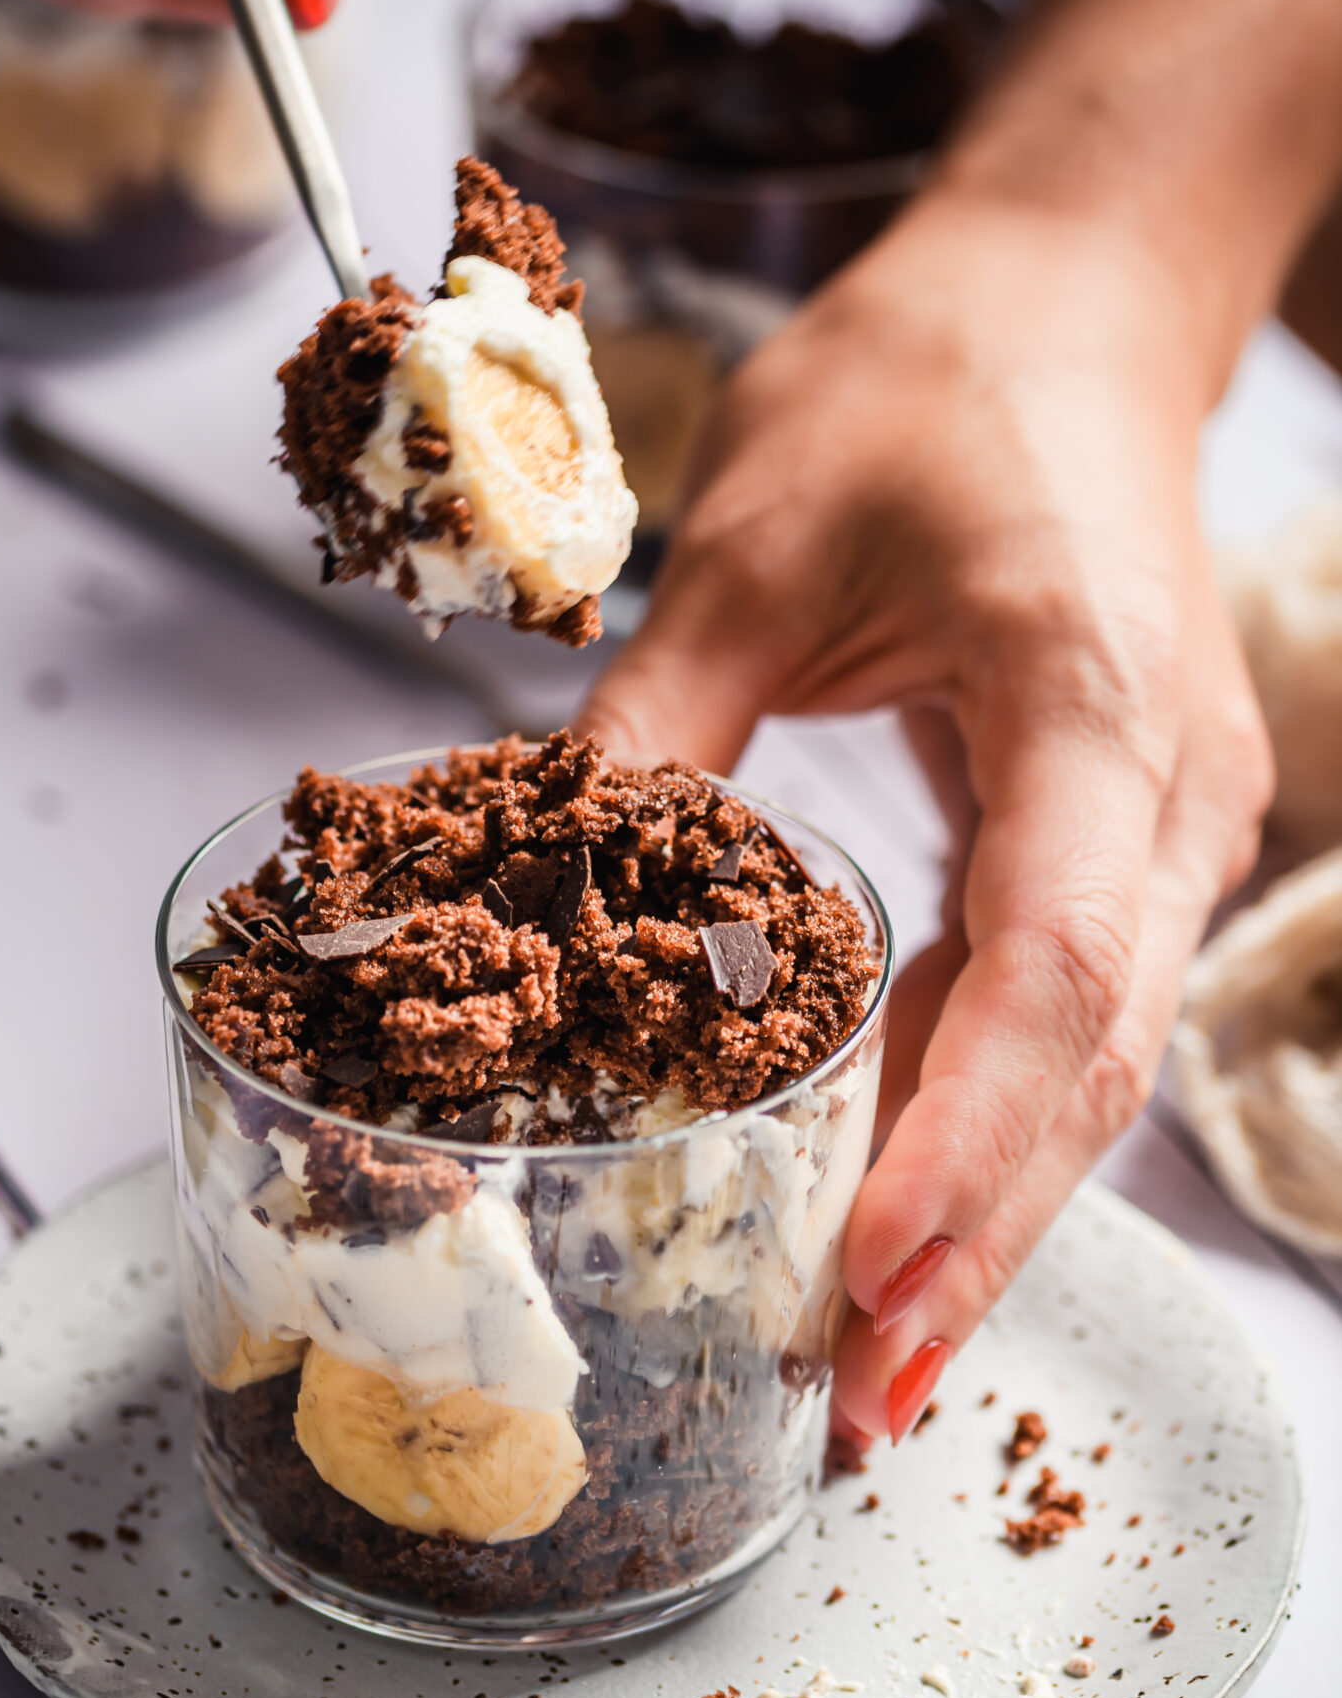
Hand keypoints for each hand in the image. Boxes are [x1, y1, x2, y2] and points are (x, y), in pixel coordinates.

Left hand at [575, 188, 1272, 1440]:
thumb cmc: (932, 384)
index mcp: (1091, 699)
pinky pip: (1054, 1011)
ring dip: (980, 1213)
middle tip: (853, 1396)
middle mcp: (1163, 793)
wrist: (1067, 302)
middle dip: (973, 1241)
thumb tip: (534, 910)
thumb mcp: (759, 544)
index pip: (1052, 962)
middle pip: (1085, 1064)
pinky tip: (887, 1208)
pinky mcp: (1116, 839)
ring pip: (1083, 1064)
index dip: (966, 1138)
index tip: (870, 1269)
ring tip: (865, 1355)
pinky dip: (973, 1119)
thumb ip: (653, 738)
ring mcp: (1160, 826)